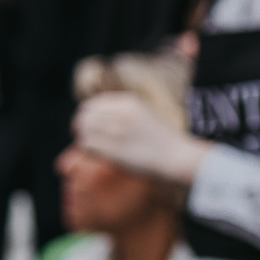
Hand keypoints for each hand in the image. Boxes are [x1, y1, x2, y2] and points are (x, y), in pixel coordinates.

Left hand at [73, 93, 209, 187]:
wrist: (178, 157)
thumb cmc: (161, 142)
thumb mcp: (143, 116)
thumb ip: (121, 114)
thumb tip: (93, 120)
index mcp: (128, 102)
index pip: (93, 104)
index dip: (87, 116)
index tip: (90, 127)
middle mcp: (121, 112)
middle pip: (85, 115)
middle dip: (81, 127)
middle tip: (87, 139)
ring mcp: (117, 129)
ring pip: (83, 128)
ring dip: (85, 138)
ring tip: (95, 148)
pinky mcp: (113, 147)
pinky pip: (86, 144)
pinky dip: (87, 149)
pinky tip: (98, 155)